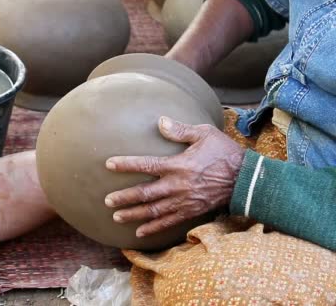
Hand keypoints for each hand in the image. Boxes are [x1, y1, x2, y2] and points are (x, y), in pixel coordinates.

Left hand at [104, 116, 244, 237]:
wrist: (246, 179)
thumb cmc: (224, 152)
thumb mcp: (204, 134)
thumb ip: (180, 129)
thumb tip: (160, 121)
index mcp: (178, 165)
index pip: (146, 164)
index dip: (126, 164)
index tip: (109, 164)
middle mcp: (177, 185)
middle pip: (145, 193)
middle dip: (124, 197)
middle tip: (107, 201)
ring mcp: (184, 201)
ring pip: (153, 211)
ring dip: (134, 214)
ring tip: (117, 217)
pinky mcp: (191, 211)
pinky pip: (169, 222)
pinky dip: (154, 227)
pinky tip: (139, 231)